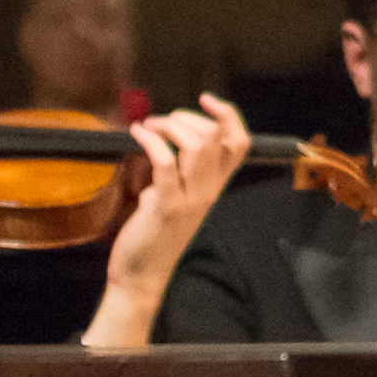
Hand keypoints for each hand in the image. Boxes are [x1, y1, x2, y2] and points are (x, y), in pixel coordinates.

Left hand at [82, 95, 249, 349]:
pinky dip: (151, 140)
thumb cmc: (154, 236)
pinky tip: (137, 135)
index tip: (207, 100)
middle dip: (187, 117)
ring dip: (170, 126)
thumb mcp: (175, 200)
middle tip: (163, 121)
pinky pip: (165, 162)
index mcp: (214, 188)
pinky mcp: (166, 206)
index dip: (228, 116)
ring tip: (150, 126)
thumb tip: (162, 146)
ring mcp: (189, 199)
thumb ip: (177, 176)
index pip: (239, 144)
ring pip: (197, 145)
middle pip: (217, 137)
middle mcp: (208, 191)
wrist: (141, 276)